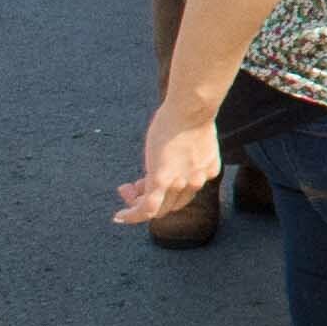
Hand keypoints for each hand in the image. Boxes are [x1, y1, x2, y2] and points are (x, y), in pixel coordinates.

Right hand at [117, 102, 221, 225]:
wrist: (191, 109)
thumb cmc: (188, 113)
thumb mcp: (189, 135)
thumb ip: (182, 150)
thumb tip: (163, 156)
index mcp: (207, 170)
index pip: (187, 191)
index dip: (168, 190)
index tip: (151, 178)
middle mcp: (196, 181)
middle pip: (173, 203)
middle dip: (152, 196)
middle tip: (132, 185)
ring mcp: (180, 183)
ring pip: (159, 209)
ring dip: (138, 202)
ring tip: (125, 189)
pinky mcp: (162, 180)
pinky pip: (147, 208)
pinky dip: (133, 216)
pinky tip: (119, 216)